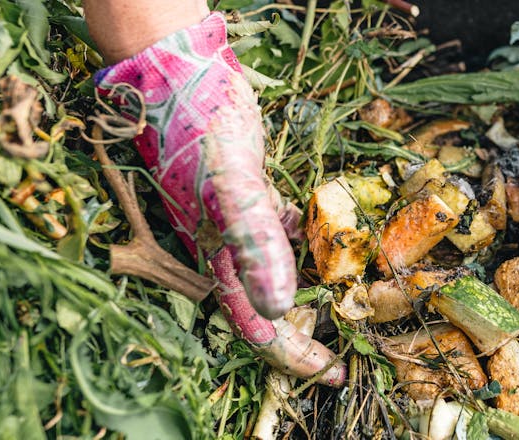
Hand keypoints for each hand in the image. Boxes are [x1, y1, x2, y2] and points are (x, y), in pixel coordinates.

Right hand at [91, 10, 342, 382]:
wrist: (177, 75)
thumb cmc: (198, 129)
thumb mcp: (232, 185)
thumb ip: (255, 241)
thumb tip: (280, 306)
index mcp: (219, 256)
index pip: (257, 324)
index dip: (293, 356)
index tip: (334, 375)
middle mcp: (227, 246)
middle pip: (266, 307)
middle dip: (302, 335)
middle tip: (342, 353)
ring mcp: (237, 219)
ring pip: (274, 272)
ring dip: (306, 292)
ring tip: (342, 306)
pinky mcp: (248, 190)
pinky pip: (277, 229)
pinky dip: (302, 240)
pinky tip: (321, 236)